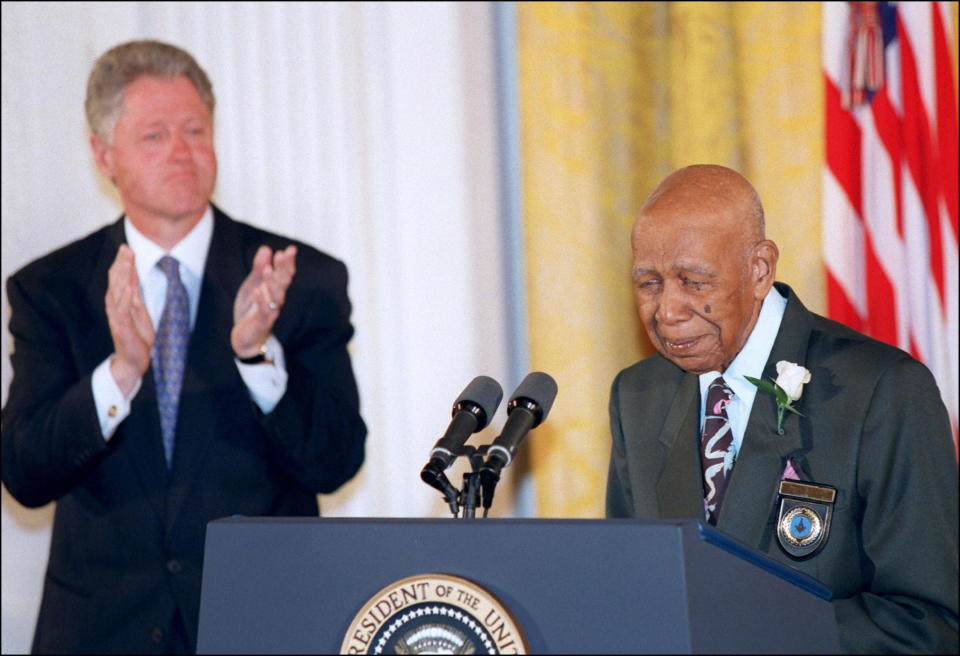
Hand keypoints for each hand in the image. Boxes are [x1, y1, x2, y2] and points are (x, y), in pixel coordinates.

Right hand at [105, 244, 154, 395]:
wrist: (133, 362)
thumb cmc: (138, 337)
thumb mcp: (139, 312)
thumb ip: (135, 295)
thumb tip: (134, 276)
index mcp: (122, 303)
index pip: (120, 279)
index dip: (123, 263)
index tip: (127, 248)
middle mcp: (116, 308)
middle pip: (116, 282)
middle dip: (121, 264)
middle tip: (125, 248)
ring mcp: (118, 317)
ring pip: (117, 292)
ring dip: (121, 276)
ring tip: (125, 261)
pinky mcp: (121, 328)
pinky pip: (121, 311)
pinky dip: (122, 298)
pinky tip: (125, 287)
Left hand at [231, 244, 296, 357]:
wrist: (246, 337)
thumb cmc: (251, 310)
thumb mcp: (253, 285)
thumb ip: (259, 268)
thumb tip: (266, 248)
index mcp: (274, 289)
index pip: (284, 274)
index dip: (287, 262)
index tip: (290, 249)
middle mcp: (275, 299)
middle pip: (283, 282)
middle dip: (284, 268)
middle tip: (286, 254)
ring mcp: (270, 311)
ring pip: (275, 296)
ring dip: (271, 283)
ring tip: (267, 269)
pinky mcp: (261, 323)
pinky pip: (264, 312)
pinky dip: (261, 302)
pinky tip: (257, 291)